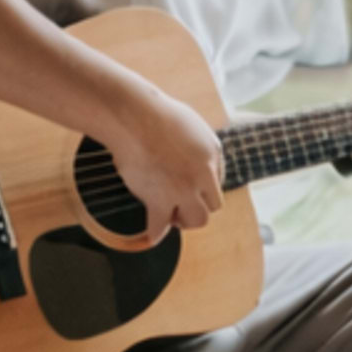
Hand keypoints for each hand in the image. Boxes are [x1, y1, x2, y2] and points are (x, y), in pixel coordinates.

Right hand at [105, 92, 225, 235]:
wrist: (133, 117)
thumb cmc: (156, 115)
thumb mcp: (191, 125)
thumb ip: (199, 148)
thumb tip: (200, 166)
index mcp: (212, 154)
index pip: (218, 183)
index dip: (203, 187)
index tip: (189, 186)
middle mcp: (203, 174)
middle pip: (213, 206)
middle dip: (199, 206)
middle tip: (180, 202)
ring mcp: (182, 189)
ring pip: (196, 221)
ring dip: (184, 219)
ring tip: (170, 213)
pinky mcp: (159, 200)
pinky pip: (159, 227)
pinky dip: (156, 233)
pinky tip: (152, 237)